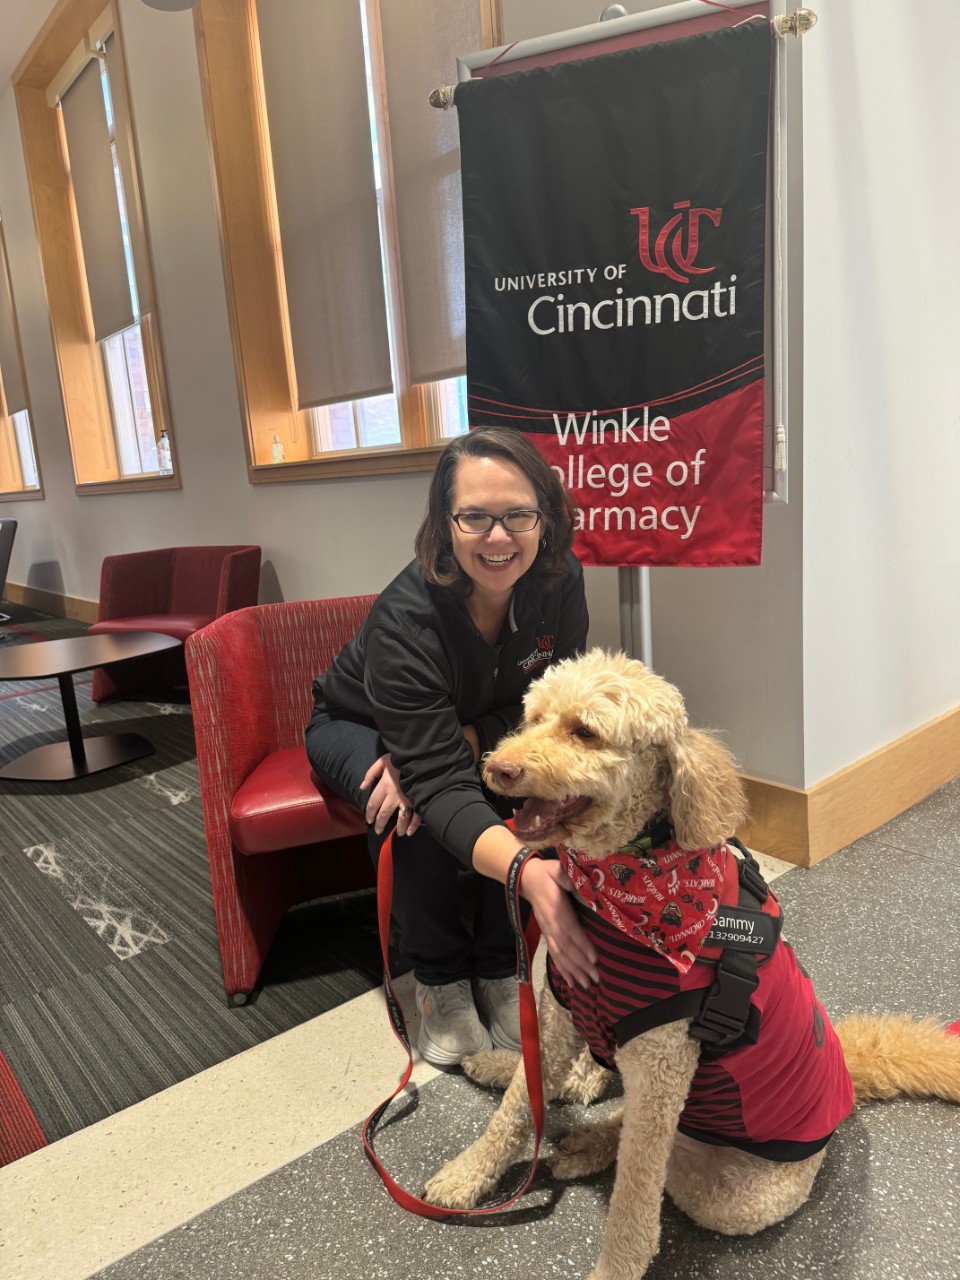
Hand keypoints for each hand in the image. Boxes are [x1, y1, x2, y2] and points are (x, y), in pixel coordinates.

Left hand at [360, 753, 421, 836]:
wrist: (421, 755)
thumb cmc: (401, 758)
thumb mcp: (383, 761)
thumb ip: (371, 774)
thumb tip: (362, 787)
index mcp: (385, 785)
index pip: (373, 803)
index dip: (369, 813)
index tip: (369, 820)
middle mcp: (394, 795)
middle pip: (384, 814)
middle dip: (380, 824)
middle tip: (378, 831)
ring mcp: (408, 799)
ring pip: (400, 818)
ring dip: (398, 828)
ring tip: (398, 834)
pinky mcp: (419, 800)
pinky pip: (416, 815)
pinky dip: (413, 825)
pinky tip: (410, 832)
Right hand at [519, 858, 598, 990]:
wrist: (526, 879)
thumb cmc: (546, 873)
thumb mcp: (557, 868)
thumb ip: (566, 876)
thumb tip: (577, 882)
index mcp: (555, 909)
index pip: (570, 929)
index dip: (582, 945)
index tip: (594, 958)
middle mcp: (550, 925)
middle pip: (566, 948)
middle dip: (581, 964)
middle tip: (596, 978)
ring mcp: (547, 932)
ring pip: (560, 955)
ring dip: (573, 971)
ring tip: (587, 985)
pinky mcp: (546, 935)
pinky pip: (554, 955)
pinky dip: (562, 970)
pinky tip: (571, 982)